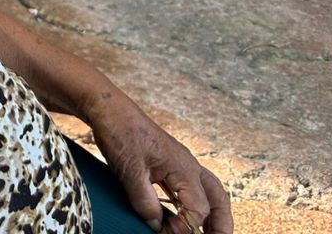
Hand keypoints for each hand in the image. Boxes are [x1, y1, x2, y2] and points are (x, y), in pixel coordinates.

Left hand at [86, 95, 232, 233]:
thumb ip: (145, 202)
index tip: (164, 232)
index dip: (185, 227)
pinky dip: (196, 202)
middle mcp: (188, 165)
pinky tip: (185, 214)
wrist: (110, 110)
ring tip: (211, 233)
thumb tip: (157, 226)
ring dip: (214, 213)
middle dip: (222, 223)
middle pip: (218, 198)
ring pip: (210, 191)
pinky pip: (192, 186)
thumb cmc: (121, 134)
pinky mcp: (170, 163)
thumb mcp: (130, 171)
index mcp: (183, 168)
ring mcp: (181, 163)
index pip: (198, 208)